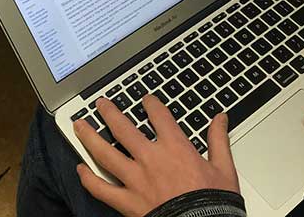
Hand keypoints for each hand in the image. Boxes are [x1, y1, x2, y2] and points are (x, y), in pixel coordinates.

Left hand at [74, 95, 239, 216]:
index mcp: (175, 148)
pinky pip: (102, 189)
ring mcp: (136, 180)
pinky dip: (88, 179)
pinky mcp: (127, 202)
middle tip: (101, 103)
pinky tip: (80, 169)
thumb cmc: (214, 203)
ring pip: (105, 154)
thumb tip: (221, 118)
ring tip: (79, 125)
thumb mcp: (224, 168)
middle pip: (123, 128)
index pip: (159, 116)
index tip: (145, 99)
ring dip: (90, 137)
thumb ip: (219, 140)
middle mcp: (151, 159)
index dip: (150, 103)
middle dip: (109, 113)